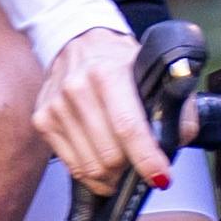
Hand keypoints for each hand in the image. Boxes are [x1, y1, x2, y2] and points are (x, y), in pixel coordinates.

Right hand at [31, 25, 169, 195]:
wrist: (80, 43)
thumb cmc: (119, 61)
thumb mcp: (154, 71)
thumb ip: (175, 103)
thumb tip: (178, 139)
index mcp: (107, 73)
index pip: (128, 127)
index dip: (147, 158)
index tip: (161, 177)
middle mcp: (77, 88)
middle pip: (110, 155)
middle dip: (132, 168)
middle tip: (142, 164)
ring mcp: (56, 106)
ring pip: (91, 166)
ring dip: (113, 175)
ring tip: (124, 164)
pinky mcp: (43, 121)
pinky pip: (73, 166)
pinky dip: (93, 174)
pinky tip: (103, 163)